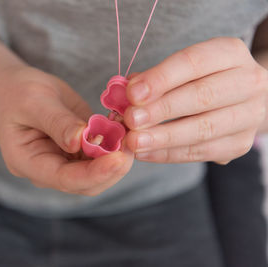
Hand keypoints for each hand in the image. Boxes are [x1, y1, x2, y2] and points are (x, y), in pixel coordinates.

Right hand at [0, 66, 133, 195]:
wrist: (16, 88)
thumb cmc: (18, 92)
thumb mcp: (34, 101)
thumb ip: (58, 122)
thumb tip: (82, 140)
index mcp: (27, 162)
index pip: (64, 179)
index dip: (94, 173)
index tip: (119, 159)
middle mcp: (46, 170)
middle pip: (85, 183)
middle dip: (111, 168)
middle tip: (132, 142)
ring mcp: (62, 163)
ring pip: (97, 174)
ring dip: (117, 157)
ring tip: (131, 133)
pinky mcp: (76, 153)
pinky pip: (99, 156)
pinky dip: (114, 145)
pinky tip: (123, 128)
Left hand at [124, 37, 267, 164]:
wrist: (235, 100)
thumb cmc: (198, 80)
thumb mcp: (180, 69)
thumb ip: (153, 79)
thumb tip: (123, 93)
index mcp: (229, 53)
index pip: (194, 62)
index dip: (161, 78)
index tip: (132, 93)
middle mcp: (248, 81)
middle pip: (202, 96)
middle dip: (161, 110)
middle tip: (131, 120)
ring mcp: (249, 115)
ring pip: (203, 129)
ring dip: (163, 137)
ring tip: (134, 142)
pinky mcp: (240, 144)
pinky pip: (201, 152)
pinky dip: (169, 154)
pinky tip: (145, 153)